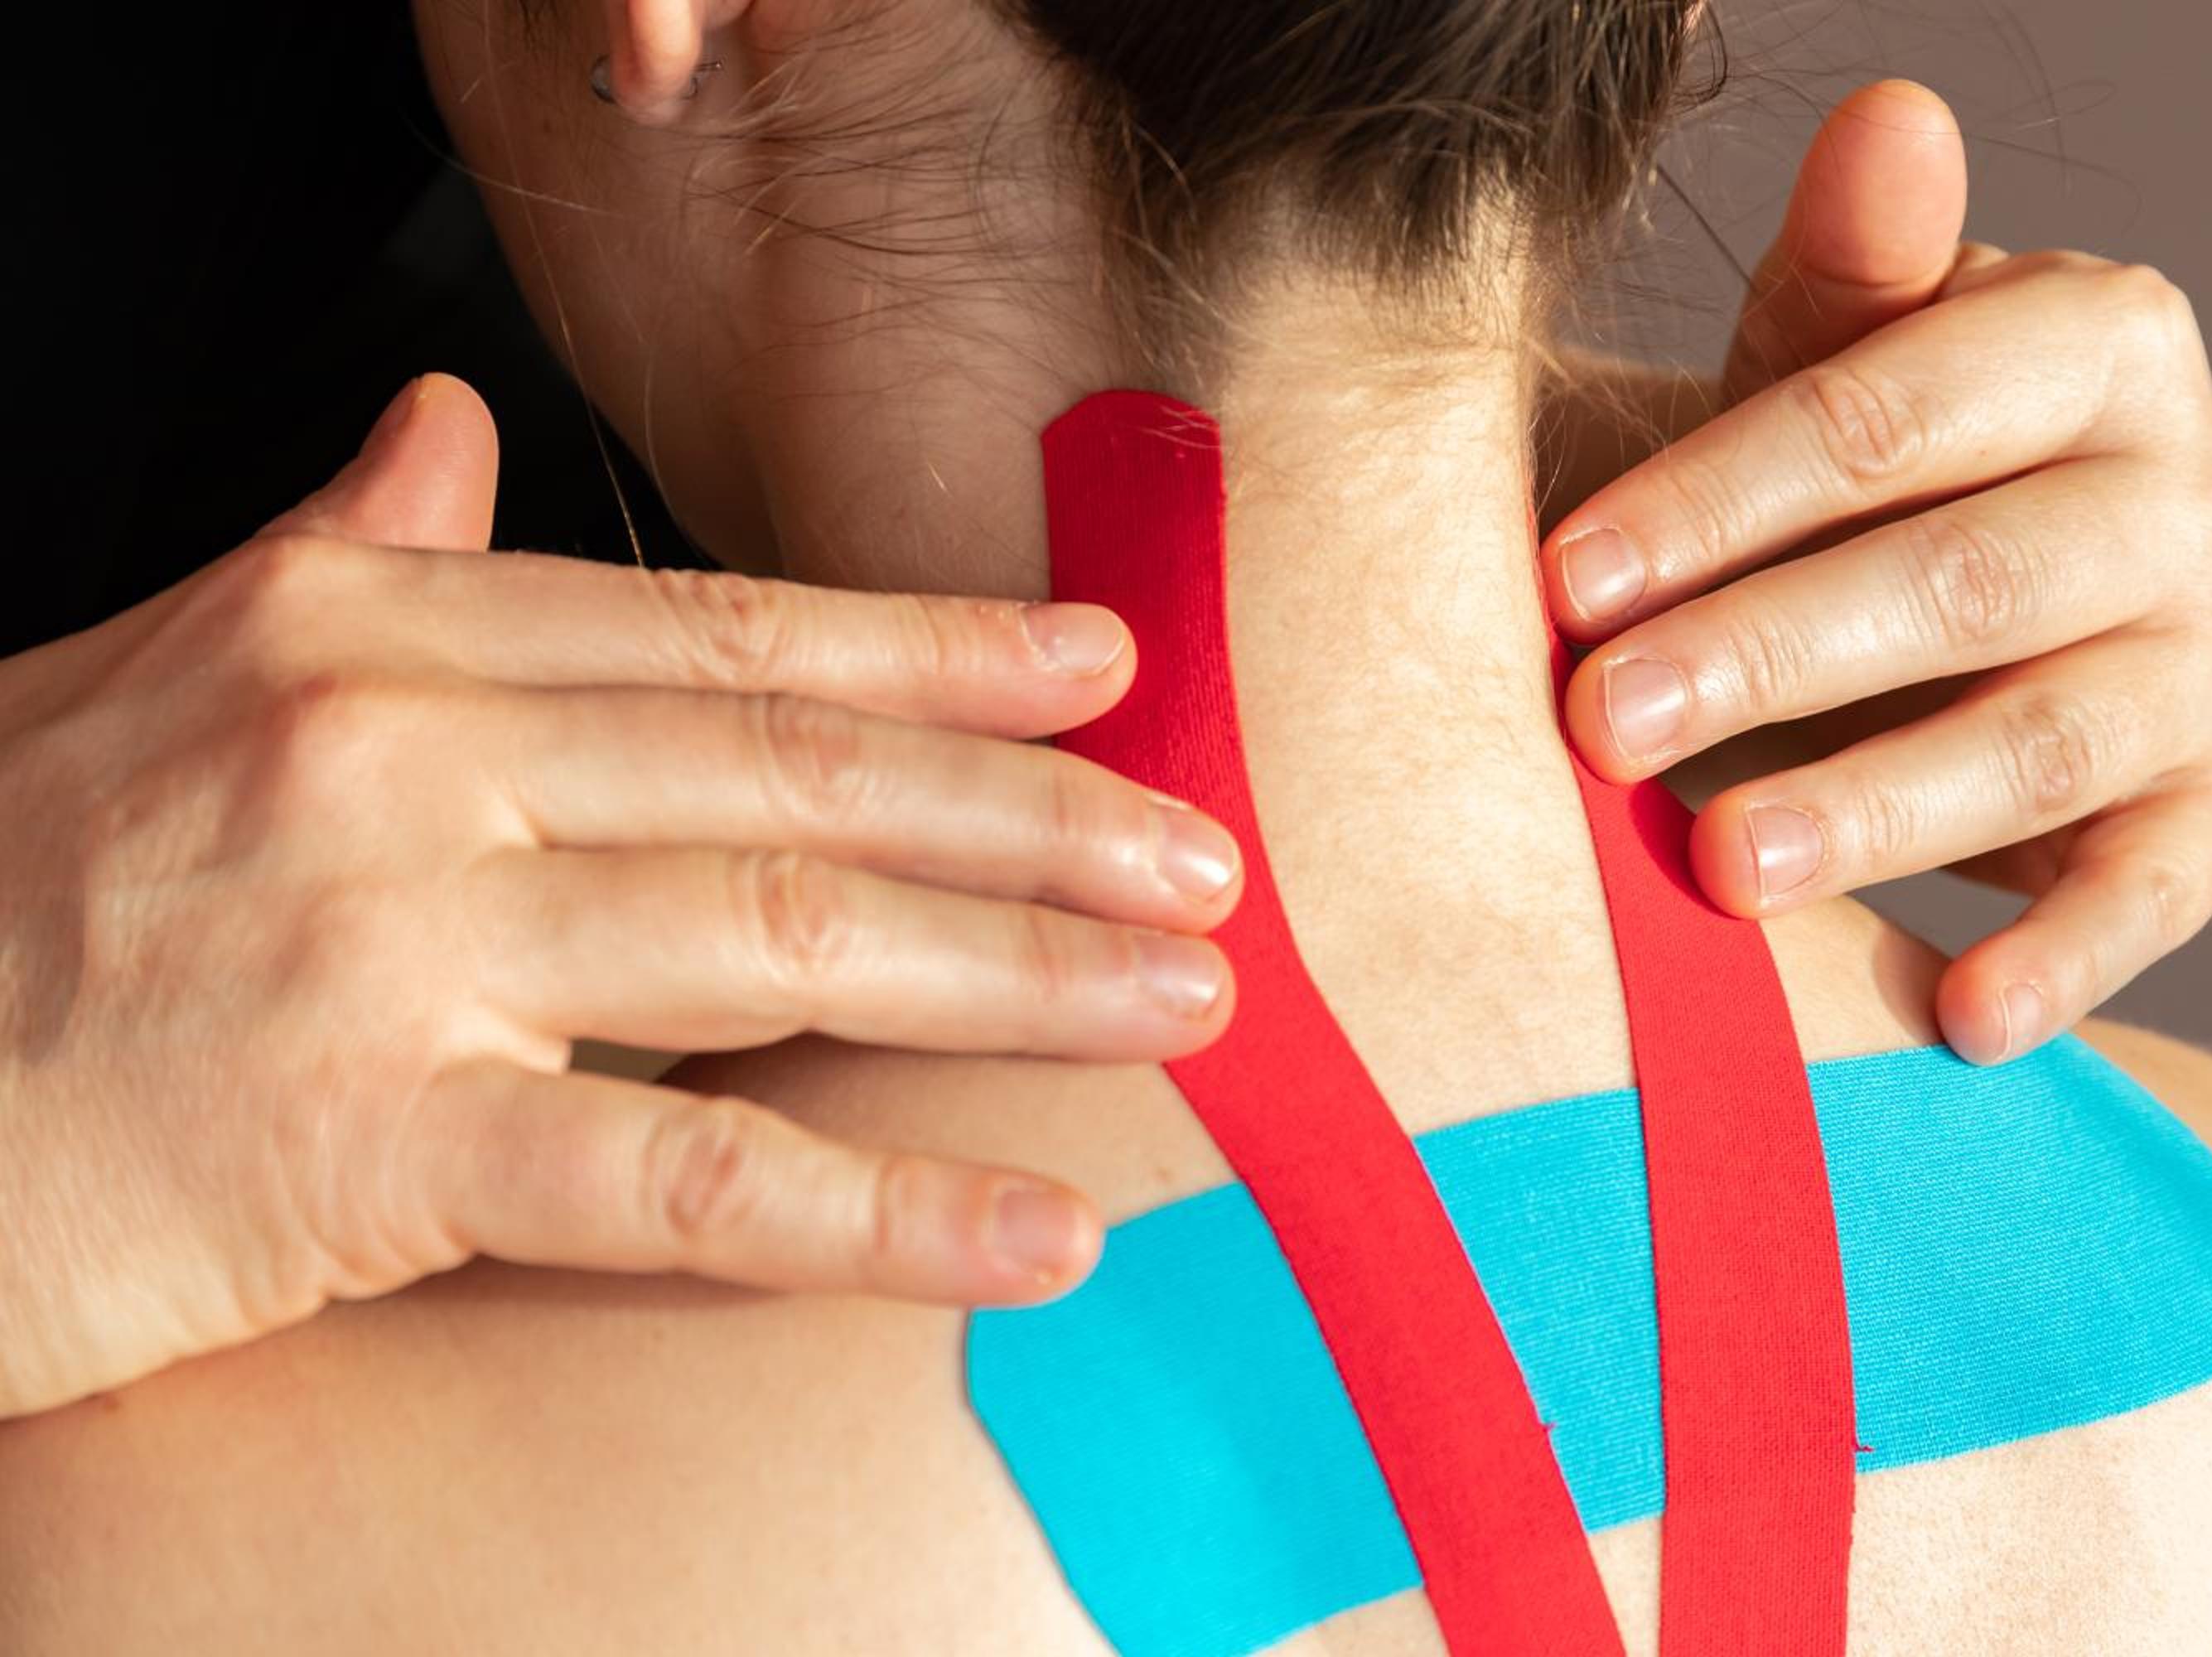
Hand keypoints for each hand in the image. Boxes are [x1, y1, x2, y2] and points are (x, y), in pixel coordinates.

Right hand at [0, 376, 1240, 1416]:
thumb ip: (347, 558)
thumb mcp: (166, 673)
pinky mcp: (364, 1139)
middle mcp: (402, 757)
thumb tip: (453, 442)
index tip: (1095, 668)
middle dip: (1028, 812)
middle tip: (1197, 852)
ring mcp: (388, 939)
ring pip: (779, 937)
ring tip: (1178, 1000)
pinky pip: (679, 1174)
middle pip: (795, 774)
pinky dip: (877, 1209)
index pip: (722, 636)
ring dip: (1014, 973)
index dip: (930, 653)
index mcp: (375, 640)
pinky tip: (1032, 1229)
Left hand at [1541, 80, 2211, 1066]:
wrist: (1947, 592)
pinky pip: (2155, 894)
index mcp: (2097, 342)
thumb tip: (1890, 116)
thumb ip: (1853, 267)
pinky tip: (1958, 1019)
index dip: (1722, 497)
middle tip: (1599, 724)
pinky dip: (2064, 961)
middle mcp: (2191, 493)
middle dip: (1768, 657)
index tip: (1566, 578)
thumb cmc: (1854, 470)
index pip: (1895, 413)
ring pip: (2047, 739)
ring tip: (1721, 867)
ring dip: (1879, 808)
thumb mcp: (1833, 357)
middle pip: (1967, 580)